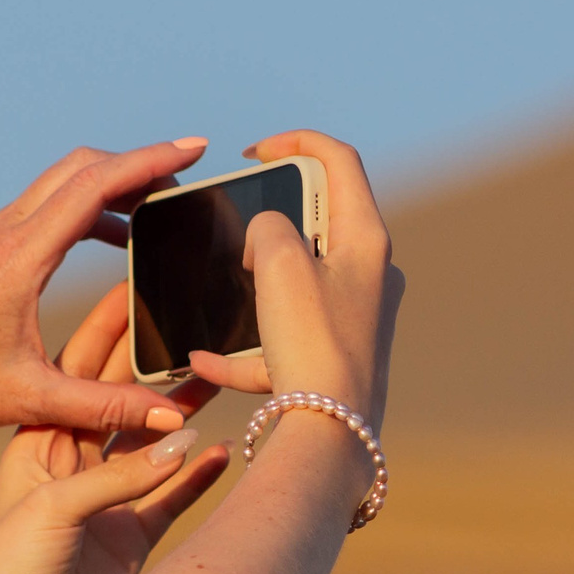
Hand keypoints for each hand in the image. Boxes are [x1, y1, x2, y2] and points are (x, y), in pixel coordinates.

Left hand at [0, 138, 209, 441]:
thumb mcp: (30, 400)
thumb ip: (104, 407)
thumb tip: (172, 418)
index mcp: (15, 259)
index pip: (93, 186)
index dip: (149, 160)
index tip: (195, 147)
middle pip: (78, 169)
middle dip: (135, 164)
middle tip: (183, 178)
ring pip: (55, 187)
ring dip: (107, 186)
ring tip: (155, 210)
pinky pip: (38, 210)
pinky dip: (80, 210)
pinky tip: (107, 241)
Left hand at [0, 280, 229, 573]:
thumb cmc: (8, 572)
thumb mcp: (54, 509)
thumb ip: (119, 475)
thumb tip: (190, 439)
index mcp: (37, 443)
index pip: (80, 372)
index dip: (113, 332)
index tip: (146, 286)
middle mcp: (72, 465)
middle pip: (122, 398)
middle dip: (158, 361)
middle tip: (197, 316)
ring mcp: (104, 501)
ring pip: (155, 442)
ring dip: (186, 411)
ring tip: (223, 371)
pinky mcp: (131, 540)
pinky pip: (176, 496)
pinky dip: (201, 473)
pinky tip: (231, 446)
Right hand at [187, 130, 404, 426]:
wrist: (334, 430)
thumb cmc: (312, 343)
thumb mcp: (278, 263)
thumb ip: (267, 227)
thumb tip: (265, 235)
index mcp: (366, 239)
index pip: (339, 163)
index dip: (296, 144)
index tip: (255, 153)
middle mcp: (369, 273)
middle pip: (318, 225)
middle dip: (270, 227)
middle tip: (237, 234)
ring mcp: (354, 316)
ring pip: (295, 285)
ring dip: (252, 291)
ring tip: (221, 302)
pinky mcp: (336, 355)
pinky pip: (282, 340)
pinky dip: (246, 348)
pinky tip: (204, 362)